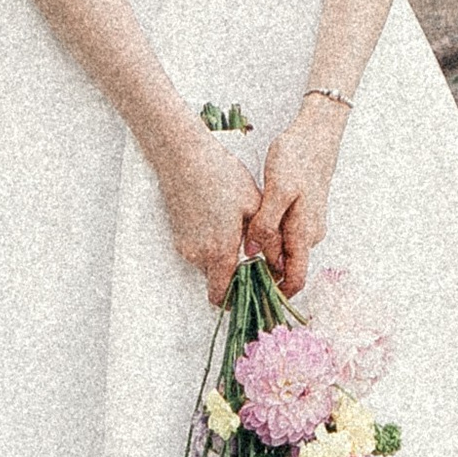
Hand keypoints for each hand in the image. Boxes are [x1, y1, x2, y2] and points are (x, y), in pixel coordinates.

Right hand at [156, 123, 258, 307]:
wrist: (183, 157)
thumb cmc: (220, 175)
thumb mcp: (253, 204)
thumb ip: (267, 239)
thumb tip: (279, 262)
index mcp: (218, 251)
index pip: (222, 296)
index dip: (238, 299)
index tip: (255, 290)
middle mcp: (197, 254)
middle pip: (217, 282)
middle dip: (235, 277)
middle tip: (254, 260)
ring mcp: (184, 245)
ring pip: (208, 265)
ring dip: (223, 259)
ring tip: (239, 231)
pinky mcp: (178, 234)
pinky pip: (198, 251)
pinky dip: (211, 245)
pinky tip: (223, 221)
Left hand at [247, 96, 344, 299]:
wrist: (317, 132)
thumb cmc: (298, 157)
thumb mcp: (278, 189)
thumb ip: (266, 223)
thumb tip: (253, 253)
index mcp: (305, 232)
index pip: (296, 279)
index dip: (275, 294)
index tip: (250, 297)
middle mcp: (310, 233)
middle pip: (288, 268)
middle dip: (263, 274)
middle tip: (232, 273)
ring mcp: (308, 223)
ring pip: (285, 250)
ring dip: (264, 255)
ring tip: (236, 250)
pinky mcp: (303, 211)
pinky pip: (285, 235)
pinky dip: (268, 238)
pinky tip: (250, 227)